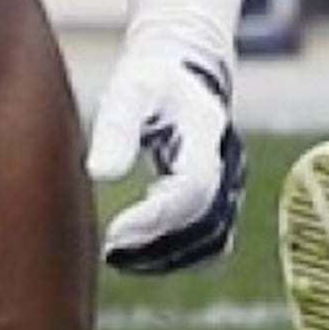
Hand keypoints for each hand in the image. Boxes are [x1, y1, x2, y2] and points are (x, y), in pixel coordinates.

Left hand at [86, 19, 245, 274]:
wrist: (185, 73)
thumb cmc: (150, 80)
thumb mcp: (128, 92)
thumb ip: (116, 129)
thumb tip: (99, 174)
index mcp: (206, 131)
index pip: (193, 188)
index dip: (156, 217)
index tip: (112, 234)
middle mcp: (226, 163)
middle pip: (205, 222)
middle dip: (158, 243)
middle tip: (108, 250)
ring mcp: (229, 185)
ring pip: (211, 240)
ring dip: (167, 256)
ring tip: (116, 255)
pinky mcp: (219, 201)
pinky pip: (209, 243)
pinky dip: (177, 256)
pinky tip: (136, 252)